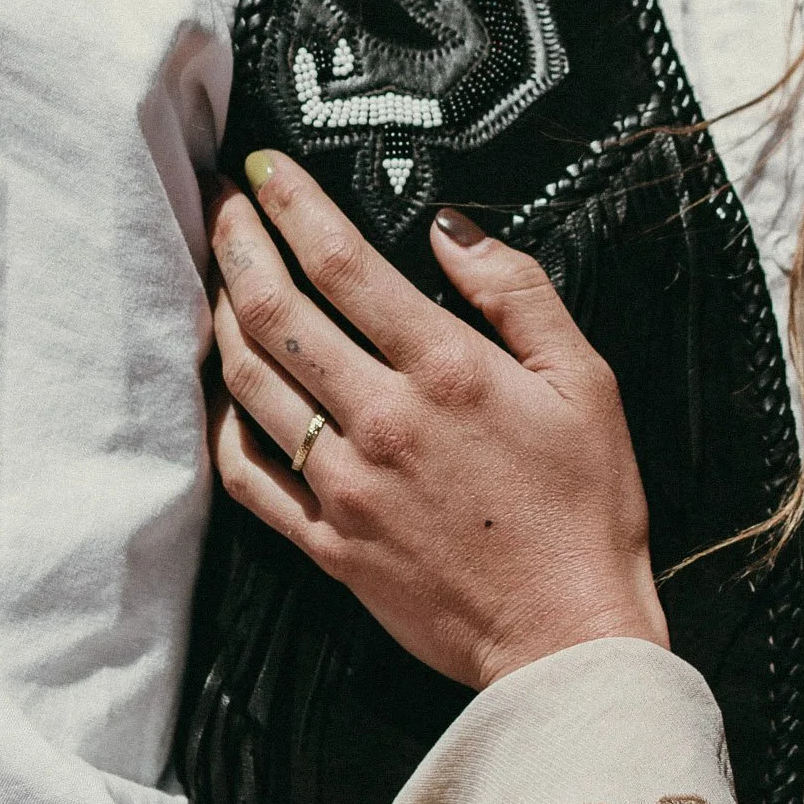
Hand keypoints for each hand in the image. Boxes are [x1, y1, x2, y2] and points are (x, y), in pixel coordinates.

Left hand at [208, 162, 666, 686]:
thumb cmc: (586, 509)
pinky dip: (223, 421)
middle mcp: (381, 421)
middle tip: (220, 202)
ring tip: (217, 274)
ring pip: (251, 382)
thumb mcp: (586, 381)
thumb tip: (451, 230)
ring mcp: (344, 486)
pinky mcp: (326, 543)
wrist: (566, 636)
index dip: (293, 203)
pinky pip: (247, 473)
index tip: (265, 168)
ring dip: (223, 316)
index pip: (342, 262)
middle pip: (276, 310)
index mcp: (446, 370)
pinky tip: (222, 389)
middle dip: (238, 242)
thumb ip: (517, 294)